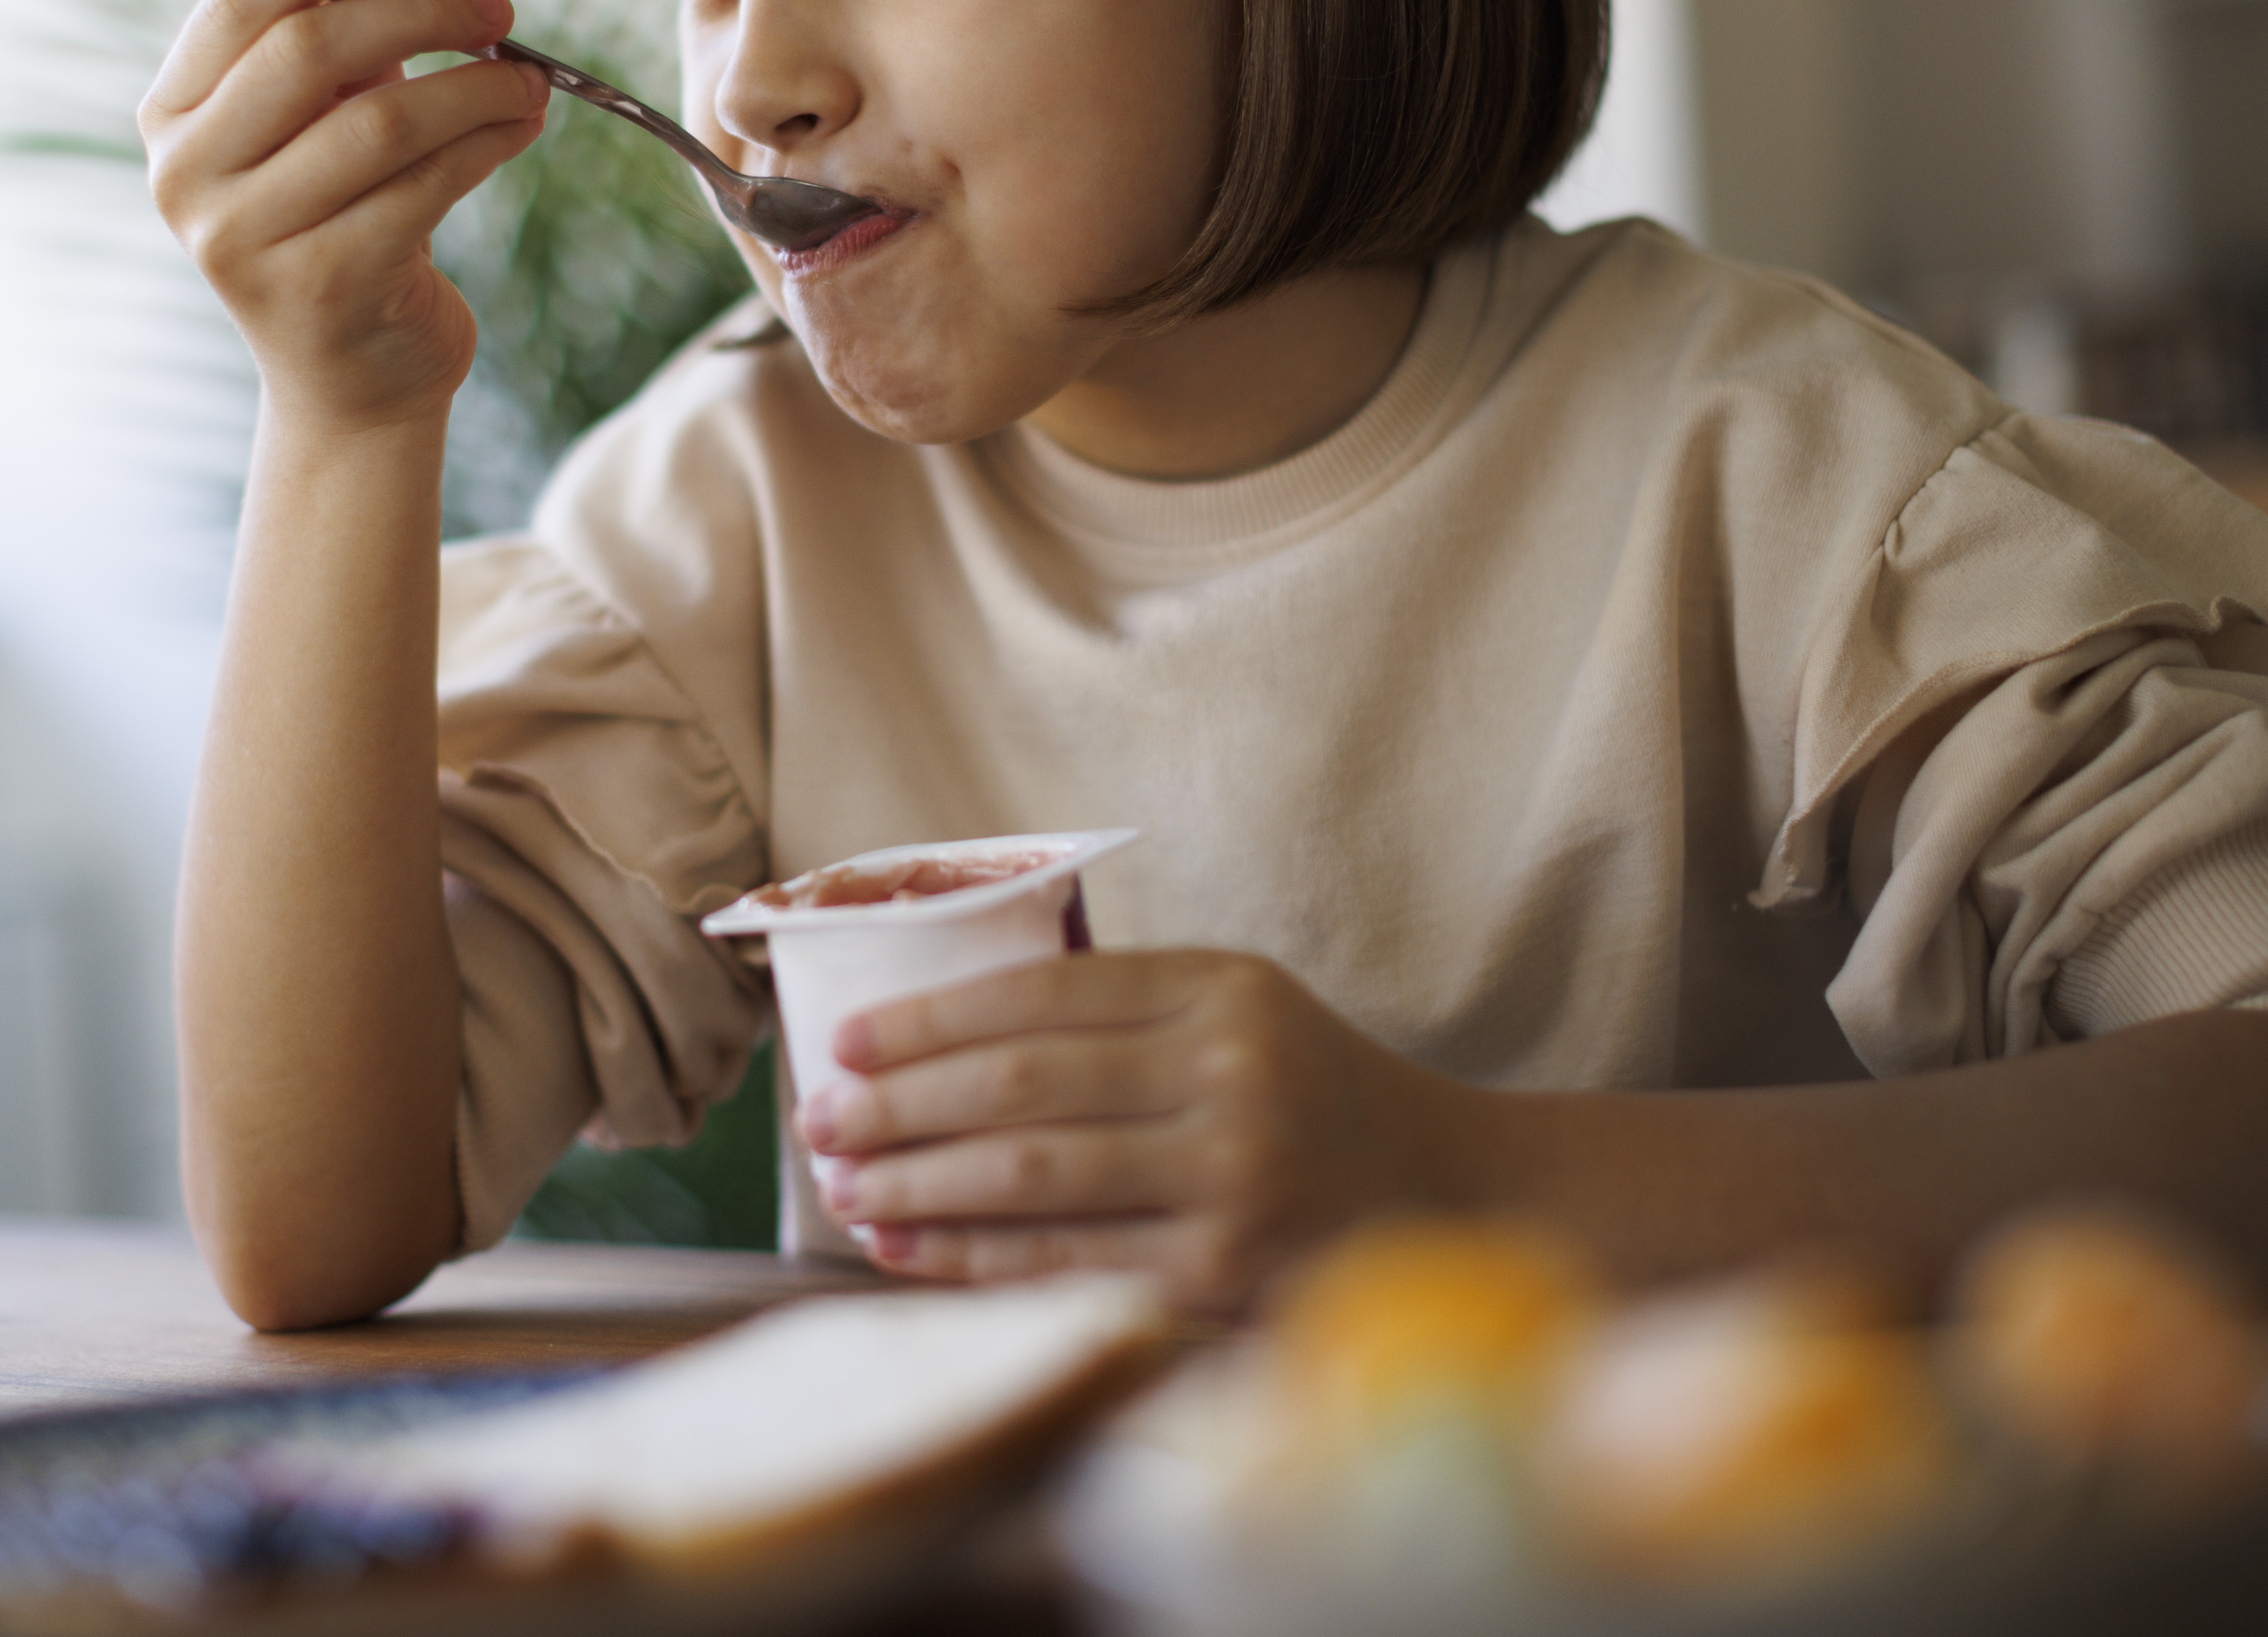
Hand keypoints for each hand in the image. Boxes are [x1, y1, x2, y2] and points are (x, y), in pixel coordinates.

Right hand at [141, 0, 552, 433]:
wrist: (350, 376)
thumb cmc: (339, 222)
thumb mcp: (326, 117)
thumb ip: (342, 25)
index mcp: (173, 117)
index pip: (244, 0)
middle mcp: (188, 177)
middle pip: (309, 50)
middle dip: (420, 14)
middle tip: (497, 6)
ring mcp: (243, 239)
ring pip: (378, 121)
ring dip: (472, 86)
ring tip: (527, 77)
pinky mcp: (320, 287)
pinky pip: (422, 187)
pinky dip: (484, 145)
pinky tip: (521, 127)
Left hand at [797, 948, 1472, 1314]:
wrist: (1449, 1190)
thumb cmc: (1310, 1090)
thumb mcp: (1237, 1008)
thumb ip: (1120, 1008)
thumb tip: (944, 1032)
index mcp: (1223, 992)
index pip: (1044, 995)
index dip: (933, 1019)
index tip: (850, 1040)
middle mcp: (1228, 1078)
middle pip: (1023, 1086)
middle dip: (901, 1103)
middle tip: (818, 1116)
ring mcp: (1226, 1181)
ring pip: (1031, 1178)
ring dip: (917, 1182)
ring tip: (842, 1184)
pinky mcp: (1219, 1275)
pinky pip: (1064, 1262)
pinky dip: (971, 1255)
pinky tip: (906, 1245)